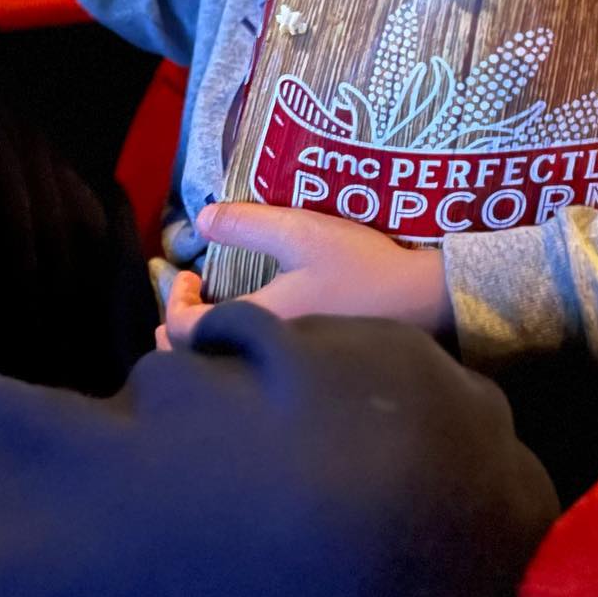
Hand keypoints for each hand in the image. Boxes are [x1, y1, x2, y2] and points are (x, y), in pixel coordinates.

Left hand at [154, 203, 454, 349]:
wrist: (421, 302)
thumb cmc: (360, 267)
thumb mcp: (303, 232)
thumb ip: (248, 224)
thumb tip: (202, 219)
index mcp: (256, 326)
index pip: (186, 334)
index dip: (176, 304)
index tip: (191, 276)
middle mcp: (265, 360)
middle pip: (197, 365)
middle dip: (180, 337)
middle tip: (187, 305)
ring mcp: (286, 372)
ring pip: (224, 375)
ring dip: (207, 349)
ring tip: (211, 321)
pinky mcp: (306, 375)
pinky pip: (252, 377)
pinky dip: (236, 358)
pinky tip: (252, 335)